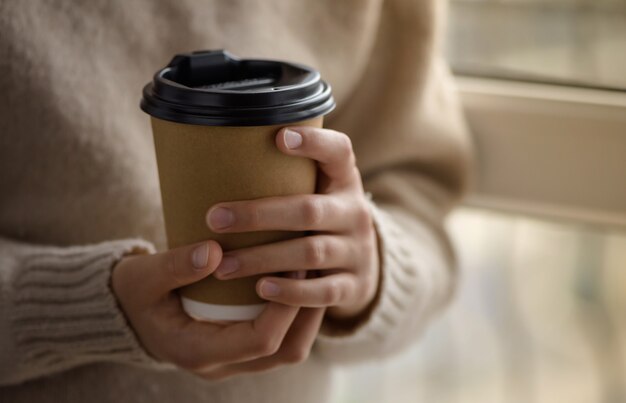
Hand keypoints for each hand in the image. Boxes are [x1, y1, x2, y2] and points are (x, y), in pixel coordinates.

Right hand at [112, 241, 324, 379]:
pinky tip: (297, 279)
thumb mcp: (143, 277)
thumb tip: (214, 252)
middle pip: (285, 351)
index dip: (285, 307)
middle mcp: (222, 364)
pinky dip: (294, 314)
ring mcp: (234, 360)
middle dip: (307, 312)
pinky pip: (280, 339)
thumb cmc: (133, 293)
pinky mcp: (240, 348)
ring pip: (288, 349)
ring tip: (313, 273)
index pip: (260, 341)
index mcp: (199, 352)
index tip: (295, 268)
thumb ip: (174, 266)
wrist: (125, 313)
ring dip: (306, 314)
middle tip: (315, 269)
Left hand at [207, 126, 378, 319]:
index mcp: (345, 181)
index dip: (314, 143)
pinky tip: (261, 289)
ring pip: (310, 253)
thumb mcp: (319, 191)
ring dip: (263, 258)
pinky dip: (292, 291)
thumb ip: (289, 174)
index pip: (339, 152)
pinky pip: (324, 292)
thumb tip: (221, 148)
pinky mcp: (355, 286)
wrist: (363, 266)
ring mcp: (357, 251)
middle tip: (214, 219)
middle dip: (259, 215)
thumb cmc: (321, 219)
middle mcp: (355, 213)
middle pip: (308, 210)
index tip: (279, 136)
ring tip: (223, 266)